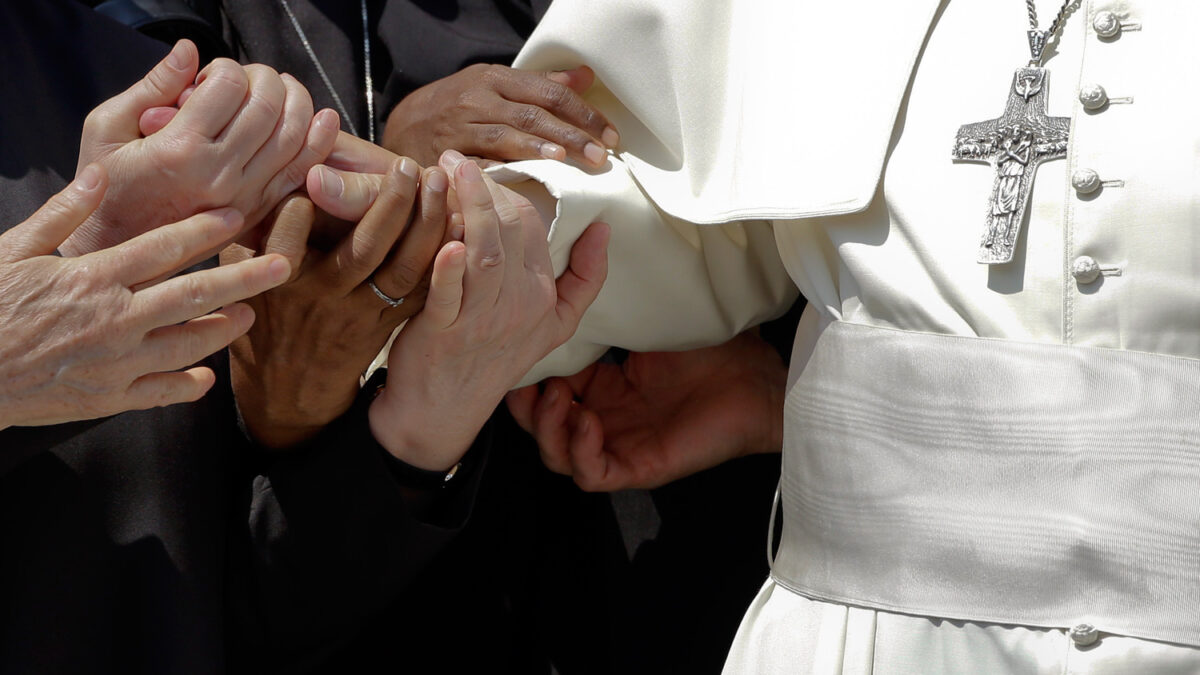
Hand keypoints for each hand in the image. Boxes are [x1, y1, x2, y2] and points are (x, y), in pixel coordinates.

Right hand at [0, 165, 290, 429]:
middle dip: (242, 279)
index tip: (236, 216)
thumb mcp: (12, 250)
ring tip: (249, 316)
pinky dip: (188, 386)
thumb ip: (62, 214)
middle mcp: (114, 320)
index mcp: (93, 278)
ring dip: (223, 330)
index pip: (162, 248)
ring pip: (187, 345)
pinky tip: (208, 378)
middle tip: (281, 267)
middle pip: (193, 296)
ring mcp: (115, 363)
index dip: (204, 230)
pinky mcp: (107, 399)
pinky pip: (160, 393)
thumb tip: (99, 175)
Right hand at [61, 40, 338, 255]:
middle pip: (268, 106)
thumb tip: (190, 51)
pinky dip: (318, 141)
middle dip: (265, 78)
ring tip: (284, 89)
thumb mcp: (107, 128)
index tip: (212, 76)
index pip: (230, 86)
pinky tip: (323, 119)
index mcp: (180, 150)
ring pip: (293, 136)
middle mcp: (219, 175)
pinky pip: (300, 172)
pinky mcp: (257, 213)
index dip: (226, 68)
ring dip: (297, 102)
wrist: (119, 249)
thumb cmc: (107, 185)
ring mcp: (243, 197)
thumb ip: (153, 86)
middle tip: (251, 77)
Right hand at [224, 158, 448, 447]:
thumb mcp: (241, 277)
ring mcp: (361, 313)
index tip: (315, 170)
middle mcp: (323, 297)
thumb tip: (240, 183)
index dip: (304, 202)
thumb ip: (246, 234)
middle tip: (404, 164)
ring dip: (424, 223)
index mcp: (281, 282)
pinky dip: (442, 257)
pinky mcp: (389, 323)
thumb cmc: (264, 319)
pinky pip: (422, 290)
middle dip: (388, 203)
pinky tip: (458, 222)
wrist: (291, 390)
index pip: (289, 235)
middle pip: (362, 249)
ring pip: (401, 269)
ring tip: (436, 181)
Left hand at [367, 155, 609, 469]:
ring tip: (446, 170)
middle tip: (455, 158)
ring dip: (467, 207)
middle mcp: (516, 304)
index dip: (506, 191)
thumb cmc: (494, 358)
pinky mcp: (442, 333)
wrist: (443, 412)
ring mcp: (479, 319)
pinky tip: (444, 241)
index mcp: (541, 293)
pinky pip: (448, 295)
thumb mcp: (557, 324)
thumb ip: (586, 277)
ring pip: (484, 252)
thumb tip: (604, 228)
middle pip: (510, 229)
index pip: (533, 224)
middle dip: (483, 186)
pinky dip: (446, 268)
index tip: (476, 169)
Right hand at [382, 64, 617, 167]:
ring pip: (505, 137)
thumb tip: (586, 78)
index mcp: (497, 79)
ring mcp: (460, 128)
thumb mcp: (496, 86)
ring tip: (566, 162)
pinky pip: (477, 165)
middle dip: (570, 135)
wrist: (403, 125)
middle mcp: (478, 99)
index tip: (611, 136)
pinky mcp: (446, 156)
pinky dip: (500, 173)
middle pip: (533, 114)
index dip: (584, 114)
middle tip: (599, 157)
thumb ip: (541, 85)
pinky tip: (522, 182)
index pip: (550, 93)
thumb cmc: (460, 108)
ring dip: (537, 149)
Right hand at [506, 330, 786, 490]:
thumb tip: (582, 262)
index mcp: (606, 387)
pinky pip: (594, 475)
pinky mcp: (642, 468)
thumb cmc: (717, 349)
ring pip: (559, 456)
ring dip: (547, 429)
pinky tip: (587, 421)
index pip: (548, 389)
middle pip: (543, 428)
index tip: (522, 348)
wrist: (760, 378)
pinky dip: (581, 452)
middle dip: (525, 408)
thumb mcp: (651, 321)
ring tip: (554, 398)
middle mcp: (608, 419)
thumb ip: (614, 307)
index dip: (530, 375)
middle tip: (525, 380)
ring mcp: (622, 445)